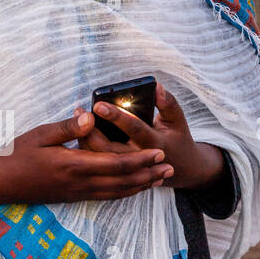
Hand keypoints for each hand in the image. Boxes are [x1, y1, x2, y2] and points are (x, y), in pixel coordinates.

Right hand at [0, 110, 172, 206]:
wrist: (3, 182)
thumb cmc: (19, 154)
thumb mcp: (40, 135)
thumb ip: (68, 127)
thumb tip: (91, 117)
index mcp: (75, 164)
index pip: (117, 163)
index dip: (141, 159)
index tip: (159, 152)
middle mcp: (81, 182)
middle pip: (124, 181)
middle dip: (149, 174)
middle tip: (170, 167)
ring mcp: (79, 192)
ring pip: (118, 192)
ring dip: (142, 186)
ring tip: (160, 179)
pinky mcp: (75, 197)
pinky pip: (107, 197)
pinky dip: (125, 192)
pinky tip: (133, 188)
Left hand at [82, 83, 223, 190]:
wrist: (182, 170)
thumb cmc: (177, 139)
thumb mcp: (177, 121)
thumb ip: (167, 103)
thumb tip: (157, 86)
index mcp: (155, 144)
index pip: (134, 129)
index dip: (116, 116)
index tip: (98, 104)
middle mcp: (138, 158)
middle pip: (109, 148)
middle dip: (91, 129)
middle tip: (79, 110)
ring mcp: (127, 168)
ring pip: (99, 156)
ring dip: (84, 136)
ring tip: (77, 115)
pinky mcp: (118, 172)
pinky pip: (97, 161)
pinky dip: (86, 145)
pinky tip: (79, 128)